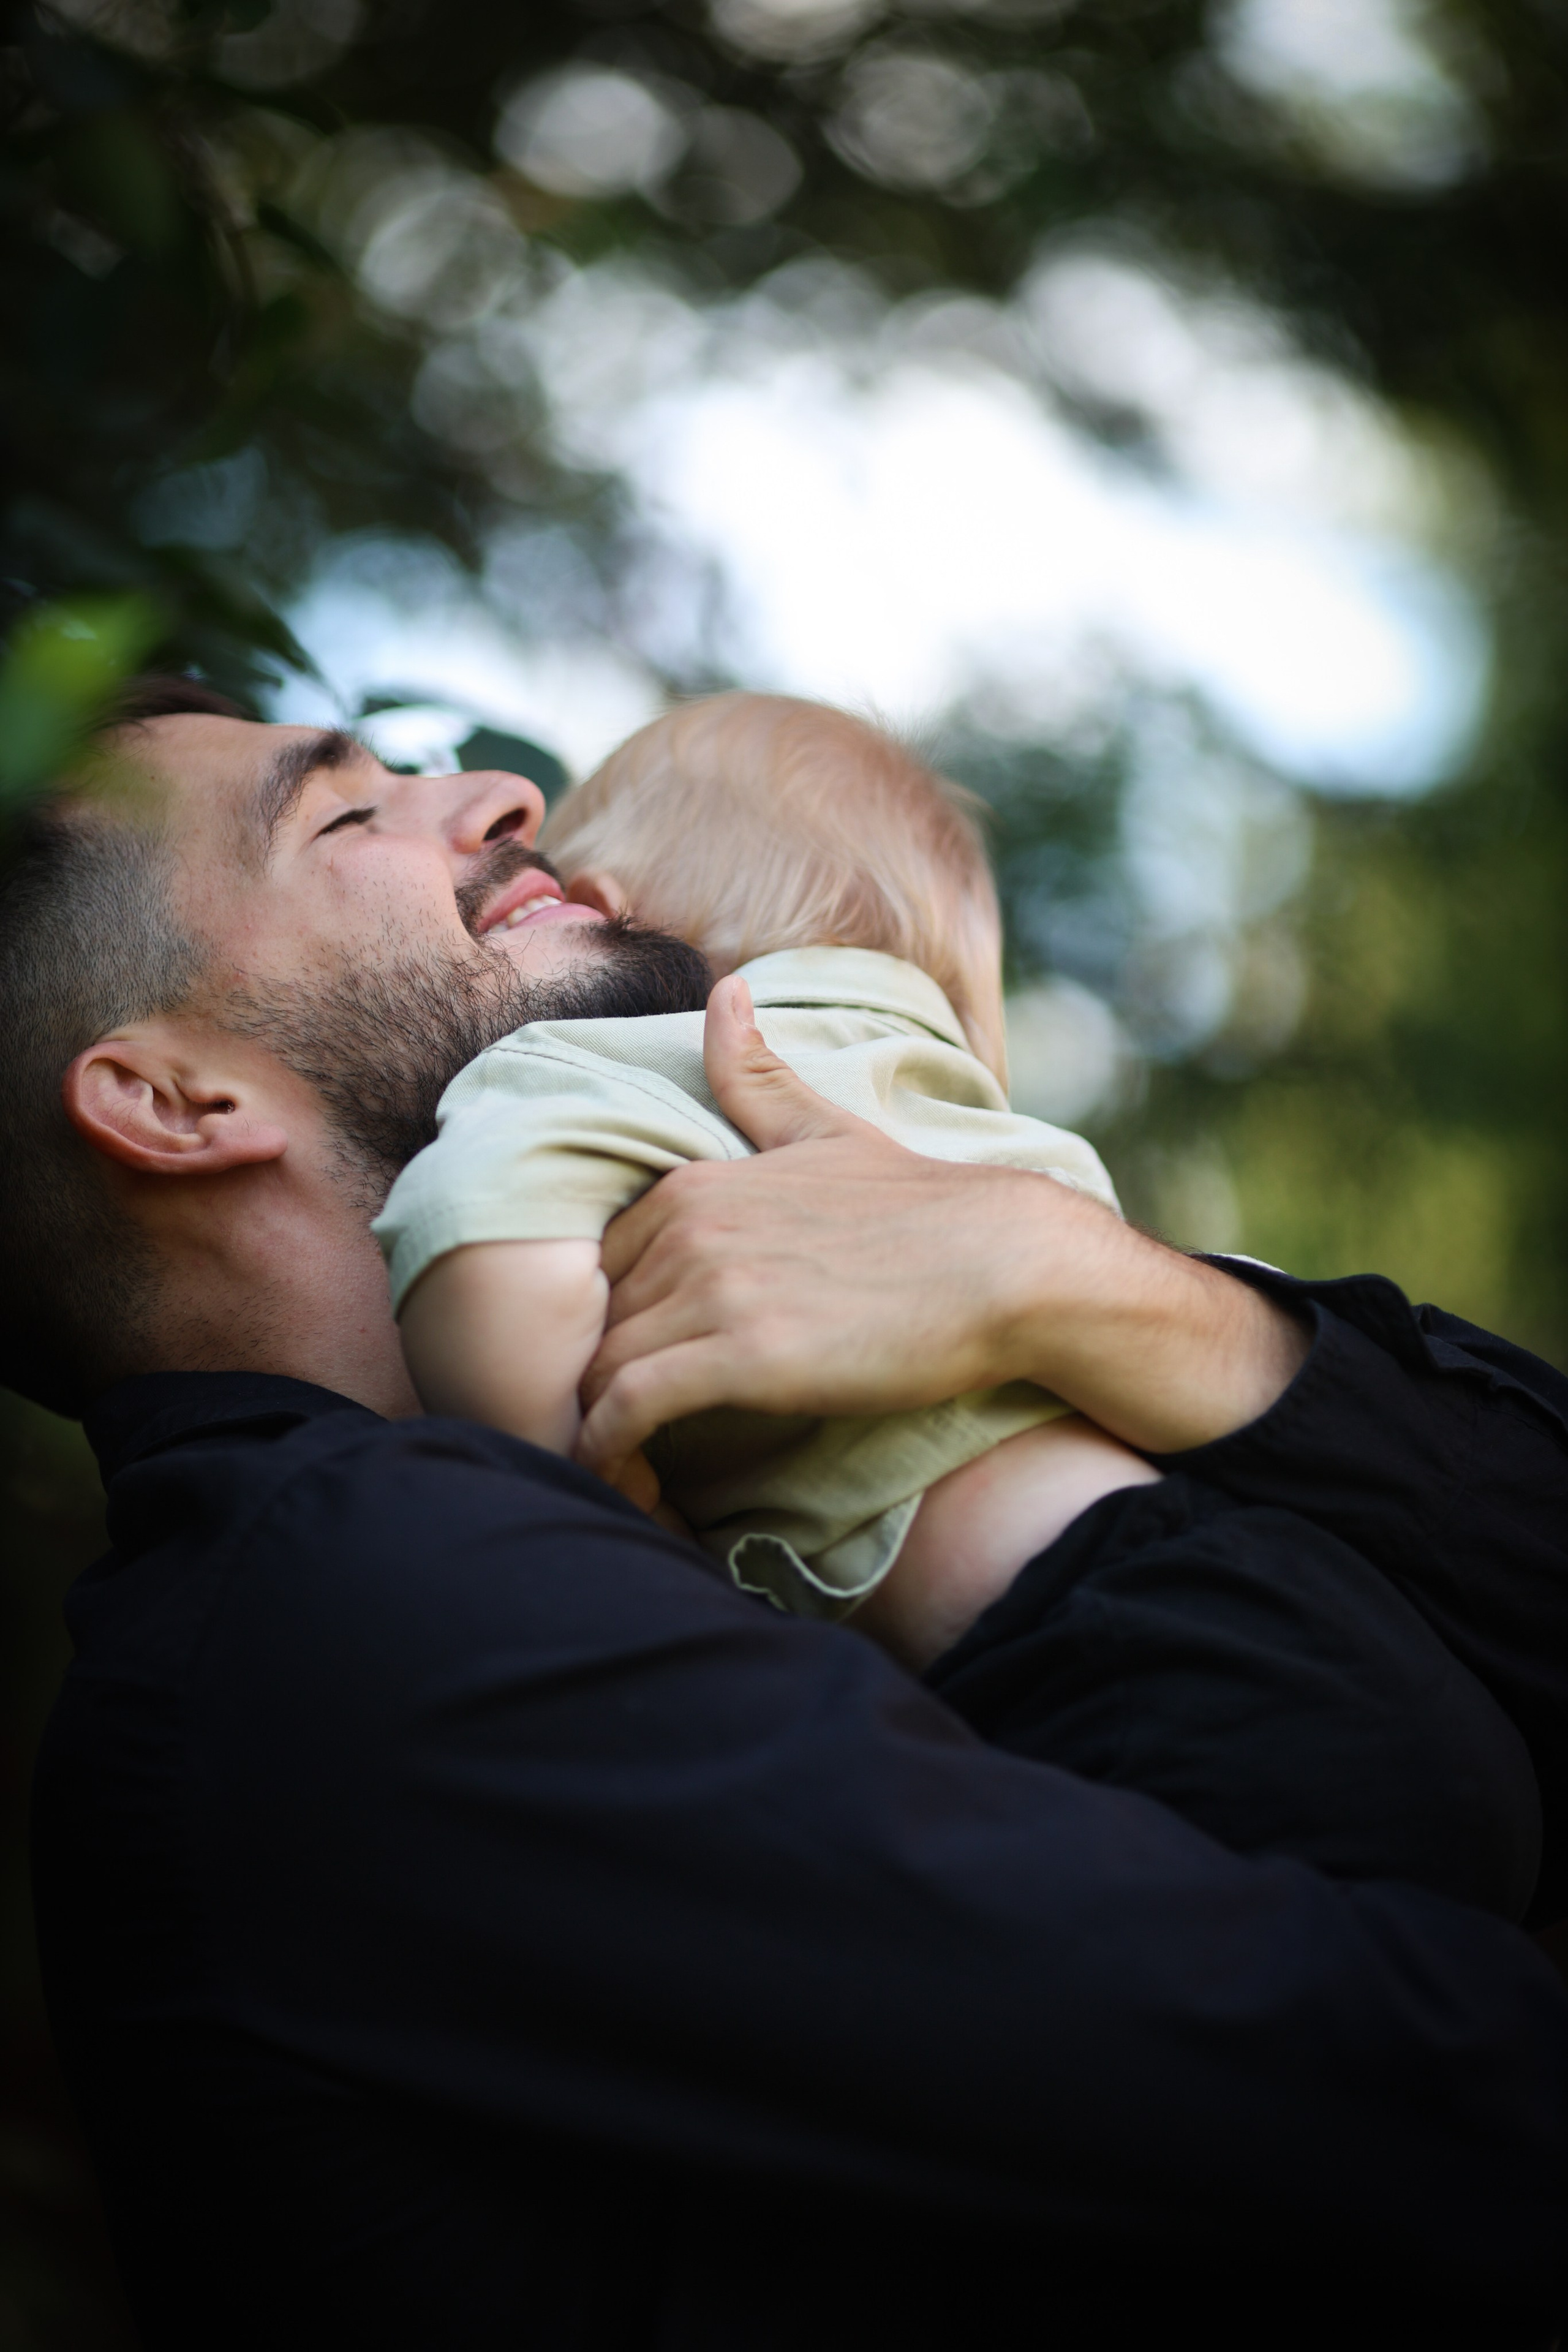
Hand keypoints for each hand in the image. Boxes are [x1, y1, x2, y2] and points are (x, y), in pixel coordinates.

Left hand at [575, 976, 1307, 1481]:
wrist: (1008, 1265)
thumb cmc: (926, 1210)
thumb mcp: (831, 1130)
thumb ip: (761, 1078)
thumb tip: (725, 992)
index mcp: (699, 1183)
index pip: (603, 1261)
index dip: (608, 1320)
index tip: (625, 1369)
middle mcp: (690, 1229)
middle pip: (592, 1317)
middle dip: (587, 1377)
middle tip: (607, 1434)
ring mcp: (710, 1291)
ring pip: (598, 1366)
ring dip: (590, 1424)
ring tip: (615, 1472)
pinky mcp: (736, 1358)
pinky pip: (624, 1411)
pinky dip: (607, 1452)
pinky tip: (627, 1487)